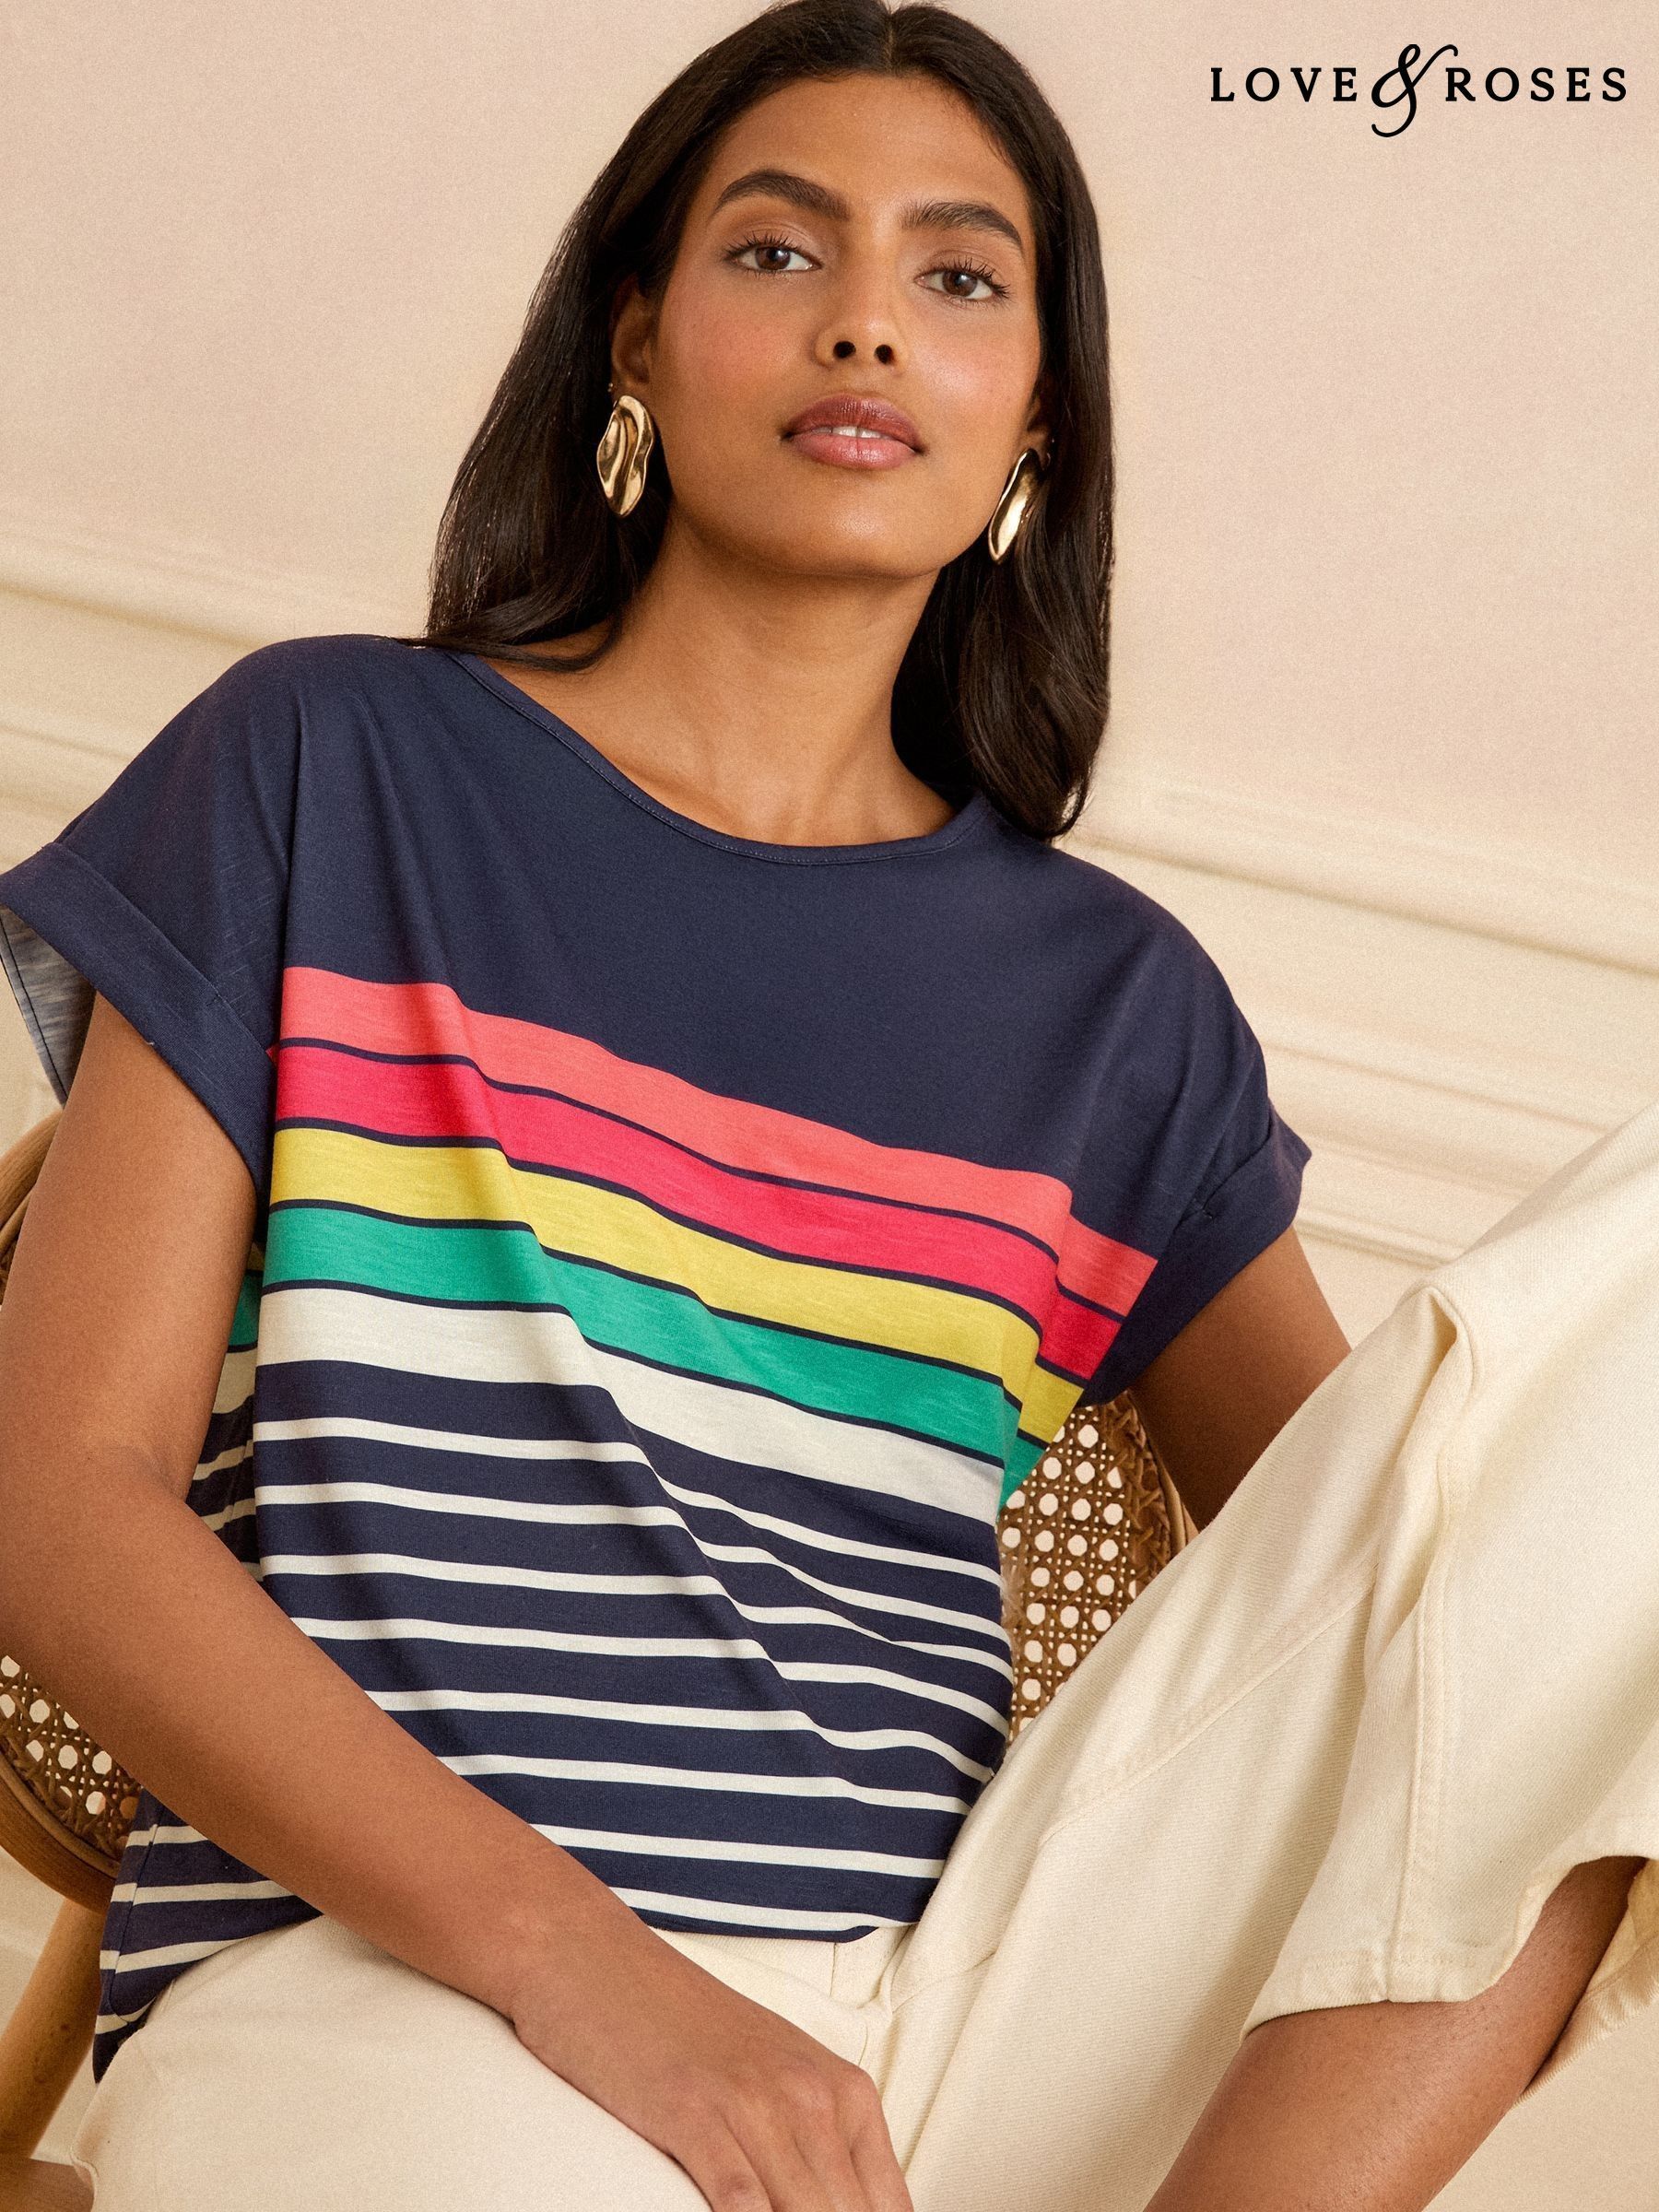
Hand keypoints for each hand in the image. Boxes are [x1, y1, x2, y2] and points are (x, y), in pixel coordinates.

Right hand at [507, 1905, 913, 2210]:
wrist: (590, 1956)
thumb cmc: (675, 2022)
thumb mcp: (767, 2075)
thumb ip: (812, 2144)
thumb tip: (835, 2202)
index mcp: (844, 2090)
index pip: (889, 2209)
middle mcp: (813, 2095)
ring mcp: (756, 2103)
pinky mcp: (695, 2114)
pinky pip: (739, 2202)